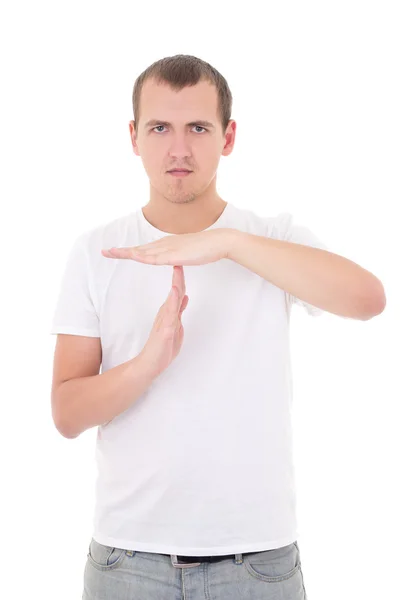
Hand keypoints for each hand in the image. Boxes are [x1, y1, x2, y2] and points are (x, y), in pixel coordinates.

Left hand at [101, 228, 234, 265]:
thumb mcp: (187, 252)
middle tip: (104, 252)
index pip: (144, 249)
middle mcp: (164, 244)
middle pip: (138, 249)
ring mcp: (168, 249)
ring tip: (110, 252)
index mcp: (166, 244)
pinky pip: (154, 257)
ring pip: (142, 252)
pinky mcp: (174, 255)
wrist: (218, 242)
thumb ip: (178, 254)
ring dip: (126, 252)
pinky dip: (142, 257)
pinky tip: (133, 257)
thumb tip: (174, 258)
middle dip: (121, 251)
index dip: (129, 251)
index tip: (116, 252)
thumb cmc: (206, 248)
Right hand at [139, 265, 188, 377]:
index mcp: (170, 312)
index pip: (178, 292)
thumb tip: (185, 297)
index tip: (184, 263)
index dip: (181, 278)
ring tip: (178, 271)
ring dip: (176, 285)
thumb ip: (179, 311)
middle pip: (175, 291)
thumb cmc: (162, 347)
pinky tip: (174, 293)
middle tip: (180, 260)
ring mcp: (165, 321)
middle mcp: (166, 313)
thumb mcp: (175, 325)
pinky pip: (170, 314)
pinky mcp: (165, 330)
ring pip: (172, 300)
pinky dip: (172, 302)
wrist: (149, 364)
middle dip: (179, 276)